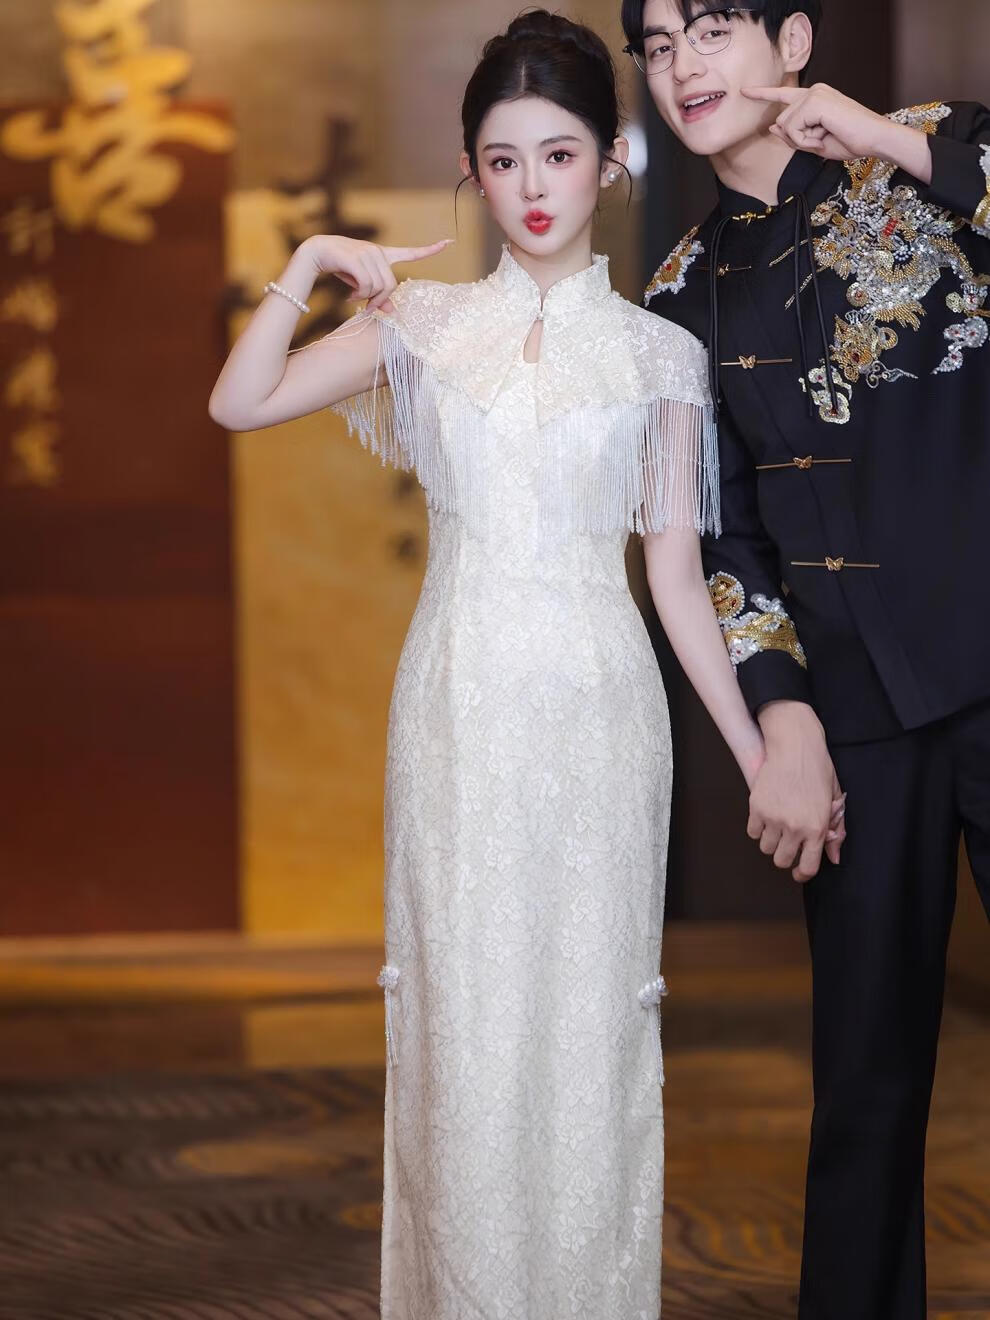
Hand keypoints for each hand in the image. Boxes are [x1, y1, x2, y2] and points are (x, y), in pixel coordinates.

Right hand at [302, 235, 452, 313]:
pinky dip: (359, 295)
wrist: (316, 253)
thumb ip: (378, 296)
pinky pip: (366, 285)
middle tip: (368, 308)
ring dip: (366, 299)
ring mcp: (367, 252)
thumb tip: (393, 313)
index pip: (411, 253)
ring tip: (354, 298)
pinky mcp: (356, 257)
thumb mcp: (361, 284)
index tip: (449, 242)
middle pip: (391, 285)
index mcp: (383, 255)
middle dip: (380, 301)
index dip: (430, 250)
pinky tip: (349, 295)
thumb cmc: (341, 268)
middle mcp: (378, 252)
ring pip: (378, 287)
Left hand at [741, 83, 896, 161]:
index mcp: (814, 96)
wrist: (874, 138)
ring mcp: (813, 93)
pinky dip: (806, 140)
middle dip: (796, 139)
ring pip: (786, 125)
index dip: (762, 94)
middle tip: (822, 139)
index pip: (783, 95)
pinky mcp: (814, 101)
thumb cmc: (849, 141)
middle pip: (781, 121)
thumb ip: (792, 135)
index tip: (745, 92)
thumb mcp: (814, 142)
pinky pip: (793, 129)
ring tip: (826, 136)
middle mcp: (813, 90)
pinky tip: (824, 135)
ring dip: (803, 140)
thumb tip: (771, 126)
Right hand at [748, 701, 845, 882]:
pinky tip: (767, 815)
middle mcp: (794, 827)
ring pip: (765, 848)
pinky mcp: (756, 807)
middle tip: (788, 842)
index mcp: (817, 827)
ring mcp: (773, 818)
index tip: (799, 871)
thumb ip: (836, 831)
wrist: (795, 746)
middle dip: (785, 855)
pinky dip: (758, 827)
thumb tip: (834, 857)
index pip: (808, 867)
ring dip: (771, 840)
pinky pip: (752, 832)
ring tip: (778, 824)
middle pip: (782, 861)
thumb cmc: (817, 769)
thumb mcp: (834, 800)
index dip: (802, 873)